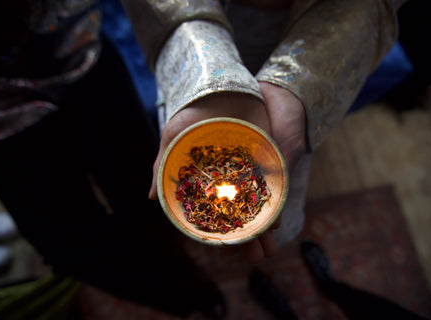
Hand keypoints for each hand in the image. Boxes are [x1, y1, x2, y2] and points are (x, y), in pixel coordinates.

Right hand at [148, 86, 304, 263]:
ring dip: (265, 227)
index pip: (214, 214)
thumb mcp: (174, 136)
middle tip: (257, 258)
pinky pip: (272, 183)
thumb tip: (151, 199)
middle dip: (247, 238)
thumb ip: (163, 165)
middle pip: (239, 214)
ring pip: (257, 204)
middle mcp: (228, 179)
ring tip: (271, 248)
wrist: (221, 85)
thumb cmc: (193, 112)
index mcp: (207, 181)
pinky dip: (276, 201)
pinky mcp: (266, 157)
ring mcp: (248, 169)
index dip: (220, 234)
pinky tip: (279, 219)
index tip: (226, 252)